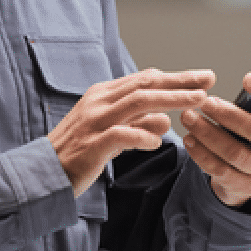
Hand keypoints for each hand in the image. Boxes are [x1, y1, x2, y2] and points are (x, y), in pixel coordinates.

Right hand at [49, 68, 214, 196]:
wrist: (42, 173)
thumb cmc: (78, 152)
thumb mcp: (110, 132)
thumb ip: (137, 123)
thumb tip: (166, 118)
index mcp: (103, 94)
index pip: (144, 79)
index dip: (175, 77)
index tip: (202, 78)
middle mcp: (99, 102)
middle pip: (145, 84)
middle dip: (180, 81)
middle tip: (208, 80)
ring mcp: (94, 122)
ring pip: (138, 103)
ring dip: (171, 100)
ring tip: (197, 101)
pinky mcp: (91, 145)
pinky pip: (121, 135)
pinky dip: (142, 135)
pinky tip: (159, 140)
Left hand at [181, 59, 250, 207]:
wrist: (249, 172)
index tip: (246, 77)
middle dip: (229, 115)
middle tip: (205, 101)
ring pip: (235, 153)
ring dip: (208, 134)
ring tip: (188, 117)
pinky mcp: (244, 186)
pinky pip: (220, 171)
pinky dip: (202, 154)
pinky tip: (189, 139)